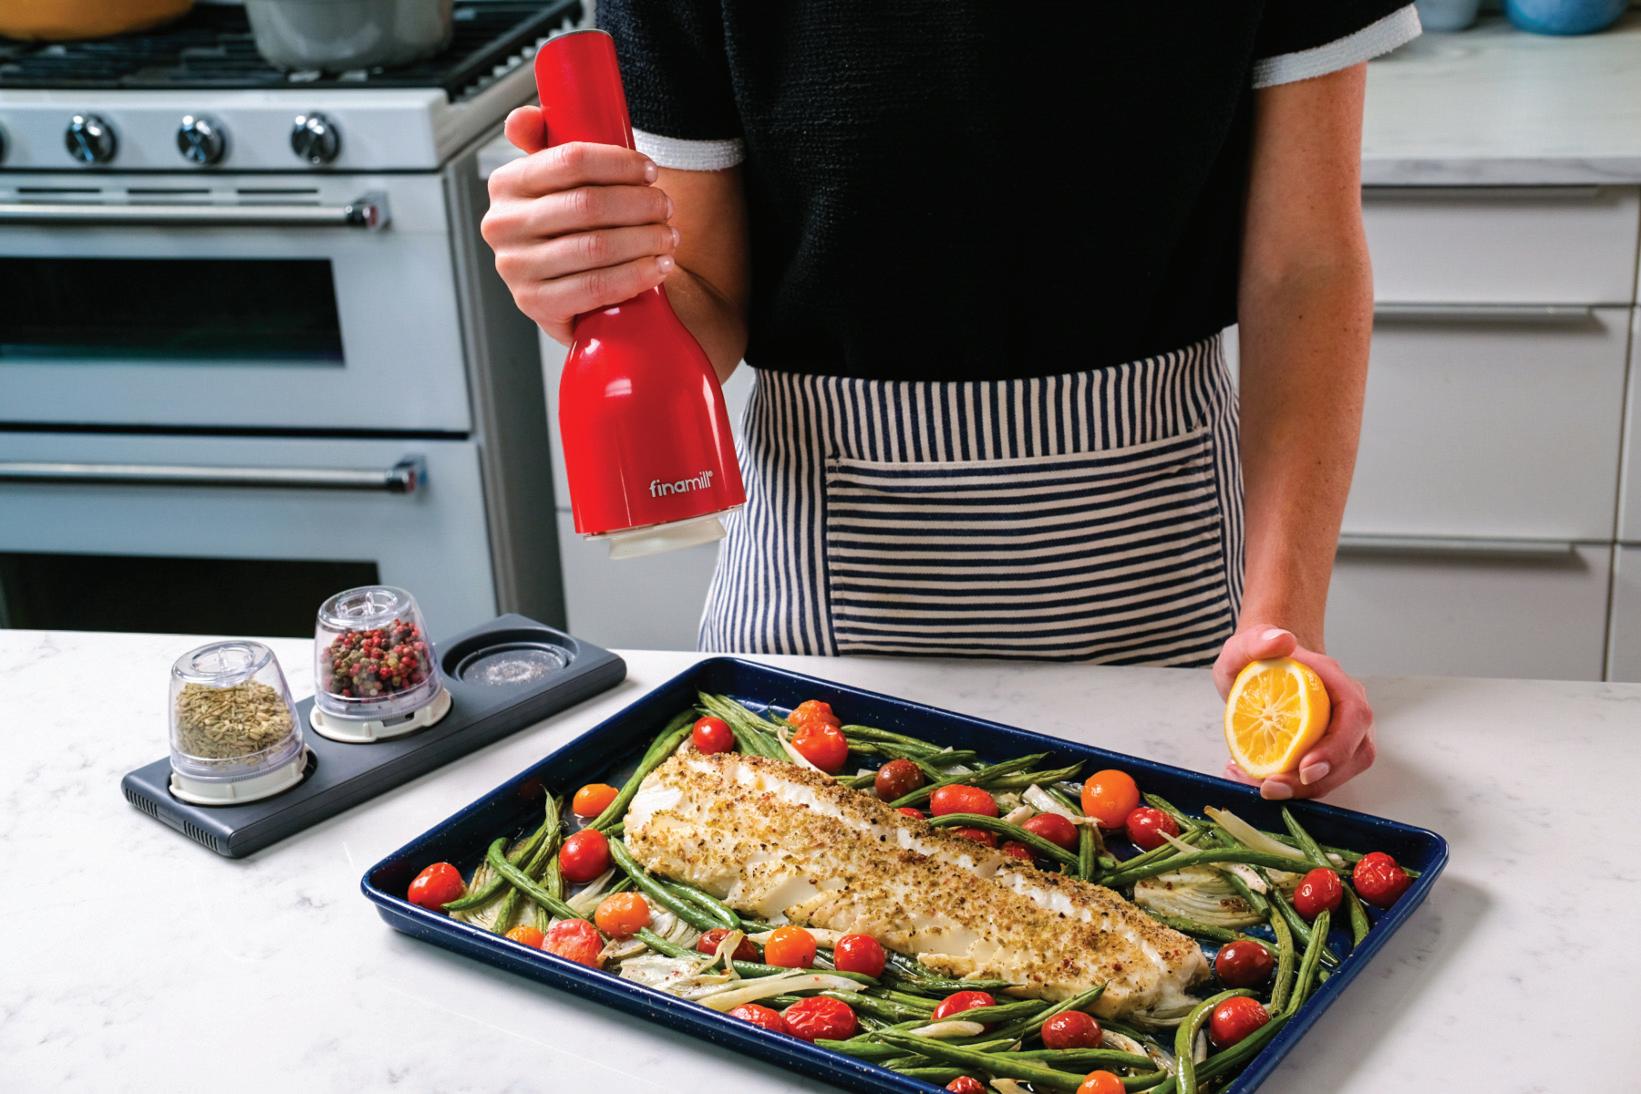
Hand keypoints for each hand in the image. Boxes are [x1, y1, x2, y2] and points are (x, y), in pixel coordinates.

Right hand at [481, 105, 678, 345]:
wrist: (563, 292)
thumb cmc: (566, 227)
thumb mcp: (553, 180)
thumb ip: (543, 141)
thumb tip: (525, 117)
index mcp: (505, 184)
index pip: (570, 160)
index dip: (619, 164)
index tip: (650, 171)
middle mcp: (502, 225)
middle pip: (588, 204)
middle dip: (640, 204)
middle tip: (666, 208)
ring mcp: (515, 267)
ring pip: (595, 247)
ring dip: (645, 240)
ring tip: (668, 237)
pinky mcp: (535, 304)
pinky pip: (595, 287)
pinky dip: (635, 276)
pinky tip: (657, 267)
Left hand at [1212, 626, 1374, 799]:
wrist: (1261, 666)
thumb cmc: (1258, 657)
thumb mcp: (1245, 646)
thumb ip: (1257, 641)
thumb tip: (1281, 639)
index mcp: (1336, 683)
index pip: (1354, 717)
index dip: (1337, 748)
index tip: (1305, 769)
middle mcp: (1346, 710)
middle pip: (1353, 755)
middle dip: (1316, 782)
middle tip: (1271, 788)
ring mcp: (1340, 733)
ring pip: (1338, 773)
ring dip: (1302, 791)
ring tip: (1255, 785)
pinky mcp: (1325, 752)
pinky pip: (1318, 777)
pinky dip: (1291, 787)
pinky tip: (1253, 780)